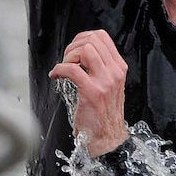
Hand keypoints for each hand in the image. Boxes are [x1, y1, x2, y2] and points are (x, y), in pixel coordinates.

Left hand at [49, 30, 128, 157]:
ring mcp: (105, 82)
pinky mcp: (92, 92)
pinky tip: (56, 76)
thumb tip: (81, 52)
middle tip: (66, 60)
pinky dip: (59, 69)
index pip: (102, 37)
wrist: (107, 138)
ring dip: (68, 56)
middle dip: (73, 46)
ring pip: (84, 50)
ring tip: (63, 68)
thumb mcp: (110, 85)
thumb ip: (101, 68)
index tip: (73, 49)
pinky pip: (72, 70)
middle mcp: (115, 72)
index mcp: (119, 68)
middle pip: (92, 40)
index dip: (82, 38)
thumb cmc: (103, 113)